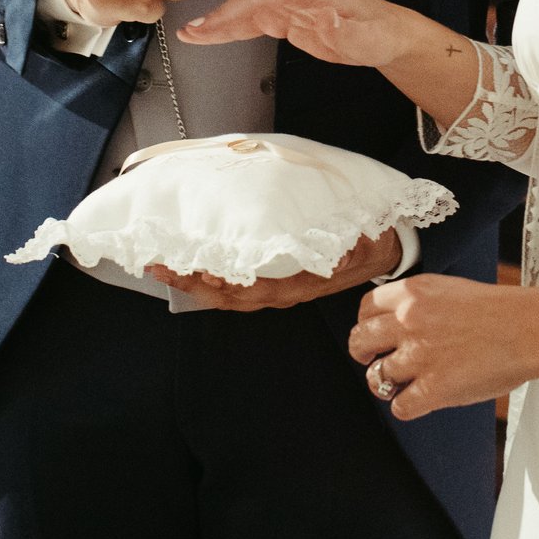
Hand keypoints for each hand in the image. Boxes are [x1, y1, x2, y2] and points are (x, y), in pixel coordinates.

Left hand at [148, 229, 401, 311]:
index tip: (201, 271)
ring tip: (161, 268)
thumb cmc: (366, 242)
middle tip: (159, 267)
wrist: (379, 251)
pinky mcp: (272, 282)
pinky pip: (233, 289)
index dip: (227, 284)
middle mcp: (282, 291)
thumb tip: (334, 254)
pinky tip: (189, 270)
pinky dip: (208, 282)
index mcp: (299, 283)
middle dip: (192, 284)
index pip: (255, 288)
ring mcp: (276, 289)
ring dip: (193, 284)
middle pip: (230, 296)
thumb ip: (348, 249)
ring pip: (227, 295)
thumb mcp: (363, 243)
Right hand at [157, 0, 438, 69]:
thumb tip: (313, 16)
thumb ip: (331, 22)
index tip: (194, 11)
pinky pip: (240, 15)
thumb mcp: (355, 29)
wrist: (383, 36)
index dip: (221, 0)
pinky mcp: (278, 14)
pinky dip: (217, 22)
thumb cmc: (373, 28)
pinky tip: (199, 30)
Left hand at [348, 275, 538, 420]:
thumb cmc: (501, 311)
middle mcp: (409, 321)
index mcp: (413, 293)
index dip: (366, 323)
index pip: (366, 307)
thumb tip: (397, 320)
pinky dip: (406, 407)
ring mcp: (420, 356)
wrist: (531, 329)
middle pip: (360, 340)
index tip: (372, 333)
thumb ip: (419, 303)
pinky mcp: (434, 388)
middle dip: (362, 353)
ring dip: (387, 383)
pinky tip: (420, 400)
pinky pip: (399, 407)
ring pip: (376, 377)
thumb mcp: (450, 289)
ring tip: (403, 384)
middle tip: (370, 360)